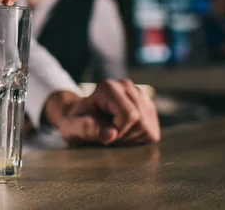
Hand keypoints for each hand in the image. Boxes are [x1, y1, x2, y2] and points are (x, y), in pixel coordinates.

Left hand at [44, 80, 159, 146]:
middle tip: (108, 134)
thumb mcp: (72, 128)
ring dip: (131, 138)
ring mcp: (141, 95)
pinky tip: (124, 132)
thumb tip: (111, 134)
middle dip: (124, 136)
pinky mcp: (149, 107)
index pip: (130, 115)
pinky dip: (138, 138)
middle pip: (141, 122)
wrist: (82, 118)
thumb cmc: (75, 123)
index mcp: (108, 87)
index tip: (102, 132)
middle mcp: (127, 86)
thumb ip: (87, 129)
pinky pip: (152, 132)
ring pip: (148, 127)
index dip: (118, 131)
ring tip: (114, 132)